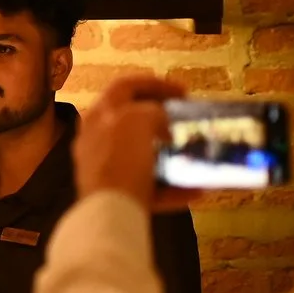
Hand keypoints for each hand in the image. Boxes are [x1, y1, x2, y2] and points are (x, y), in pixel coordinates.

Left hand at [74, 74, 186, 211]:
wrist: (109, 209)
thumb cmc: (122, 157)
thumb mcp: (139, 120)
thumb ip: (151, 111)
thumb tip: (159, 120)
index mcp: (99, 114)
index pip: (125, 86)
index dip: (155, 83)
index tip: (184, 91)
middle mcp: (96, 139)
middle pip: (130, 121)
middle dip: (160, 119)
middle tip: (184, 120)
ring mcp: (104, 168)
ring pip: (141, 156)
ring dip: (167, 154)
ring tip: (191, 153)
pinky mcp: (116, 196)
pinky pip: (149, 187)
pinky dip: (172, 188)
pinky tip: (197, 192)